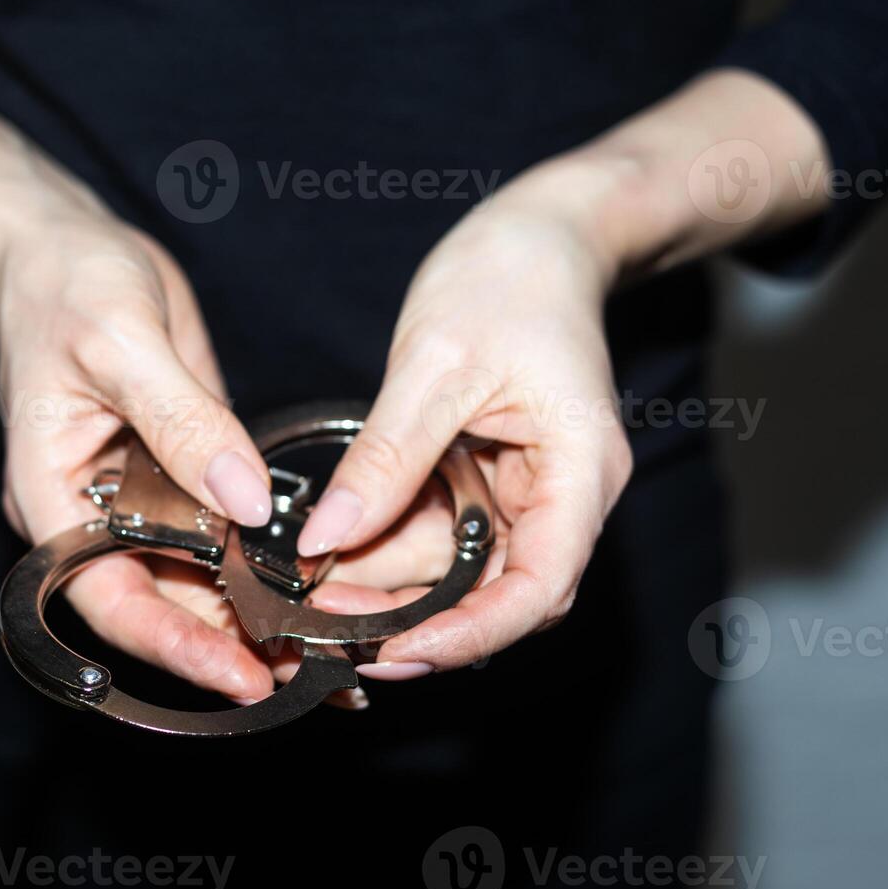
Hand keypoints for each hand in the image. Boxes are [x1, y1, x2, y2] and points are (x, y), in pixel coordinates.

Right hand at [0, 180, 286, 702]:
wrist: (62, 244)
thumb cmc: (66, 283)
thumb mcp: (122, 342)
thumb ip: (184, 423)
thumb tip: (244, 503)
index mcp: (52, 499)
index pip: (109, 601)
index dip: (175, 648)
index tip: (241, 677)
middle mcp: (91, 516)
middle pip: (159, 607)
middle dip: (230, 646)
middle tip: (314, 673)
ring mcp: (134, 500)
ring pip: (194, 580)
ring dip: (254, 613)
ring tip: (328, 644)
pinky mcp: (175, 475)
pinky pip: (218, 531)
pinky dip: (260, 559)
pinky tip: (317, 578)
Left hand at [297, 175, 633, 678]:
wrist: (536, 236)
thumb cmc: (508, 279)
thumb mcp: (437, 364)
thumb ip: (388, 457)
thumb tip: (330, 538)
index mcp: (581, 473)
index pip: (540, 586)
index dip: (472, 634)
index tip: (399, 652)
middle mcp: (560, 499)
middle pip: (495, 595)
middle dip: (411, 619)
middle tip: (322, 627)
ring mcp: (523, 494)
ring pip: (457, 573)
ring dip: (386, 589)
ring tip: (306, 594)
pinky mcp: (486, 483)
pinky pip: (438, 537)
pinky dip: (387, 549)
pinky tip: (330, 554)